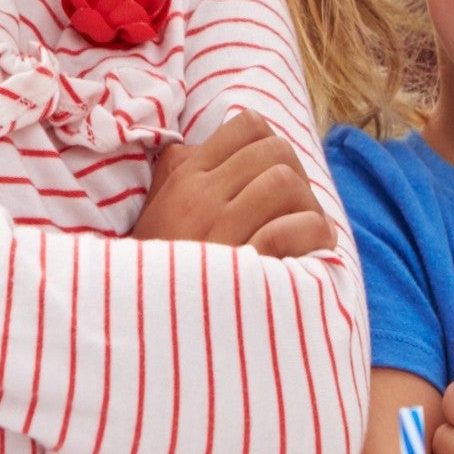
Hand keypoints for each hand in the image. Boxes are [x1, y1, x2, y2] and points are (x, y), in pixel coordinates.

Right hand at [134, 110, 334, 258]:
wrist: (139, 327)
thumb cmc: (155, 271)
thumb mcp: (154, 211)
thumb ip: (177, 173)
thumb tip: (206, 145)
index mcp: (185, 177)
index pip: (248, 126)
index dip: (272, 146)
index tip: (272, 177)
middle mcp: (202, 195)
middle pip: (275, 151)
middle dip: (298, 176)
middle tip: (296, 208)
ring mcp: (221, 228)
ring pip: (286, 183)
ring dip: (309, 207)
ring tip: (307, 231)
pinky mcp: (242, 265)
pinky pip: (295, 228)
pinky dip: (314, 235)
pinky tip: (312, 249)